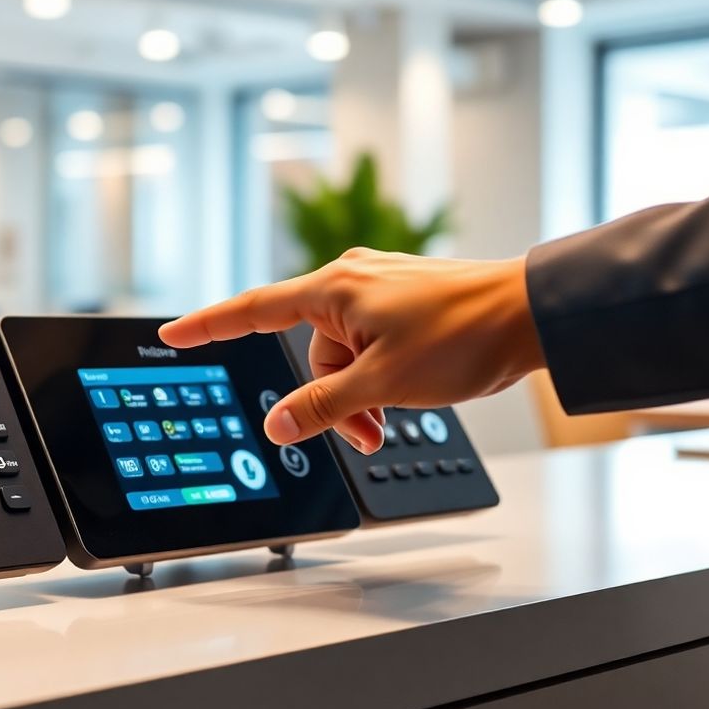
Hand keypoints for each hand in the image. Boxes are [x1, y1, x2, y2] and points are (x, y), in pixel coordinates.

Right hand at [159, 248, 544, 452]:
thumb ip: (324, 408)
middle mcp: (350, 279)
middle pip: (310, 351)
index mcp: (333, 288)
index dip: (208, 326)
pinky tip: (409, 390)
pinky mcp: (403, 299)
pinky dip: (380, 375)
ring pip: (344, 355)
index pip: (252, 310)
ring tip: (398, 414)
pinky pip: (370, 344)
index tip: (173, 335)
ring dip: (362, 392)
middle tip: (368, 429)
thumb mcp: (384, 384)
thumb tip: (278, 425)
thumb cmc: (465, 335)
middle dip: (333, 397)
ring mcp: (378, 287)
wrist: (535, 315)